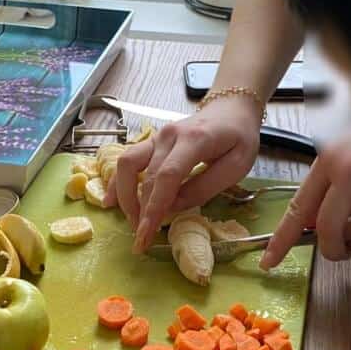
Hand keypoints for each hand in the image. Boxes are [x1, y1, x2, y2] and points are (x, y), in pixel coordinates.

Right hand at [107, 94, 261, 252]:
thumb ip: (204, 187)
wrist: (231, 109)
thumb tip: (173, 208)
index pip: (167, 176)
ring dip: (125, 197)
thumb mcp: (236, 166)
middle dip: (140, 212)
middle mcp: (169, 136)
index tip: (146, 234)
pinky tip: (111, 201)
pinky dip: (117, 182)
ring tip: (133, 222)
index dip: (155, 208)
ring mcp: (157, 136)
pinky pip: (127, 160)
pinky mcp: (151, 141)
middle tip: (141, 240)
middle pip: (145, 176)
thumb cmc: (239, 137)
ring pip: (127, 165)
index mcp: (195, 140)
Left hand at [260, 134, 350, 268]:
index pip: (299, 207)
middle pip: (328, 229)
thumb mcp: (350, 152)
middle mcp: (348, 171)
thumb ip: (331, 185)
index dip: (282, 239)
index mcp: (329, 161)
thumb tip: (314, 225)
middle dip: (335, 251)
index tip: (269, 261)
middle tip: (346, 252)